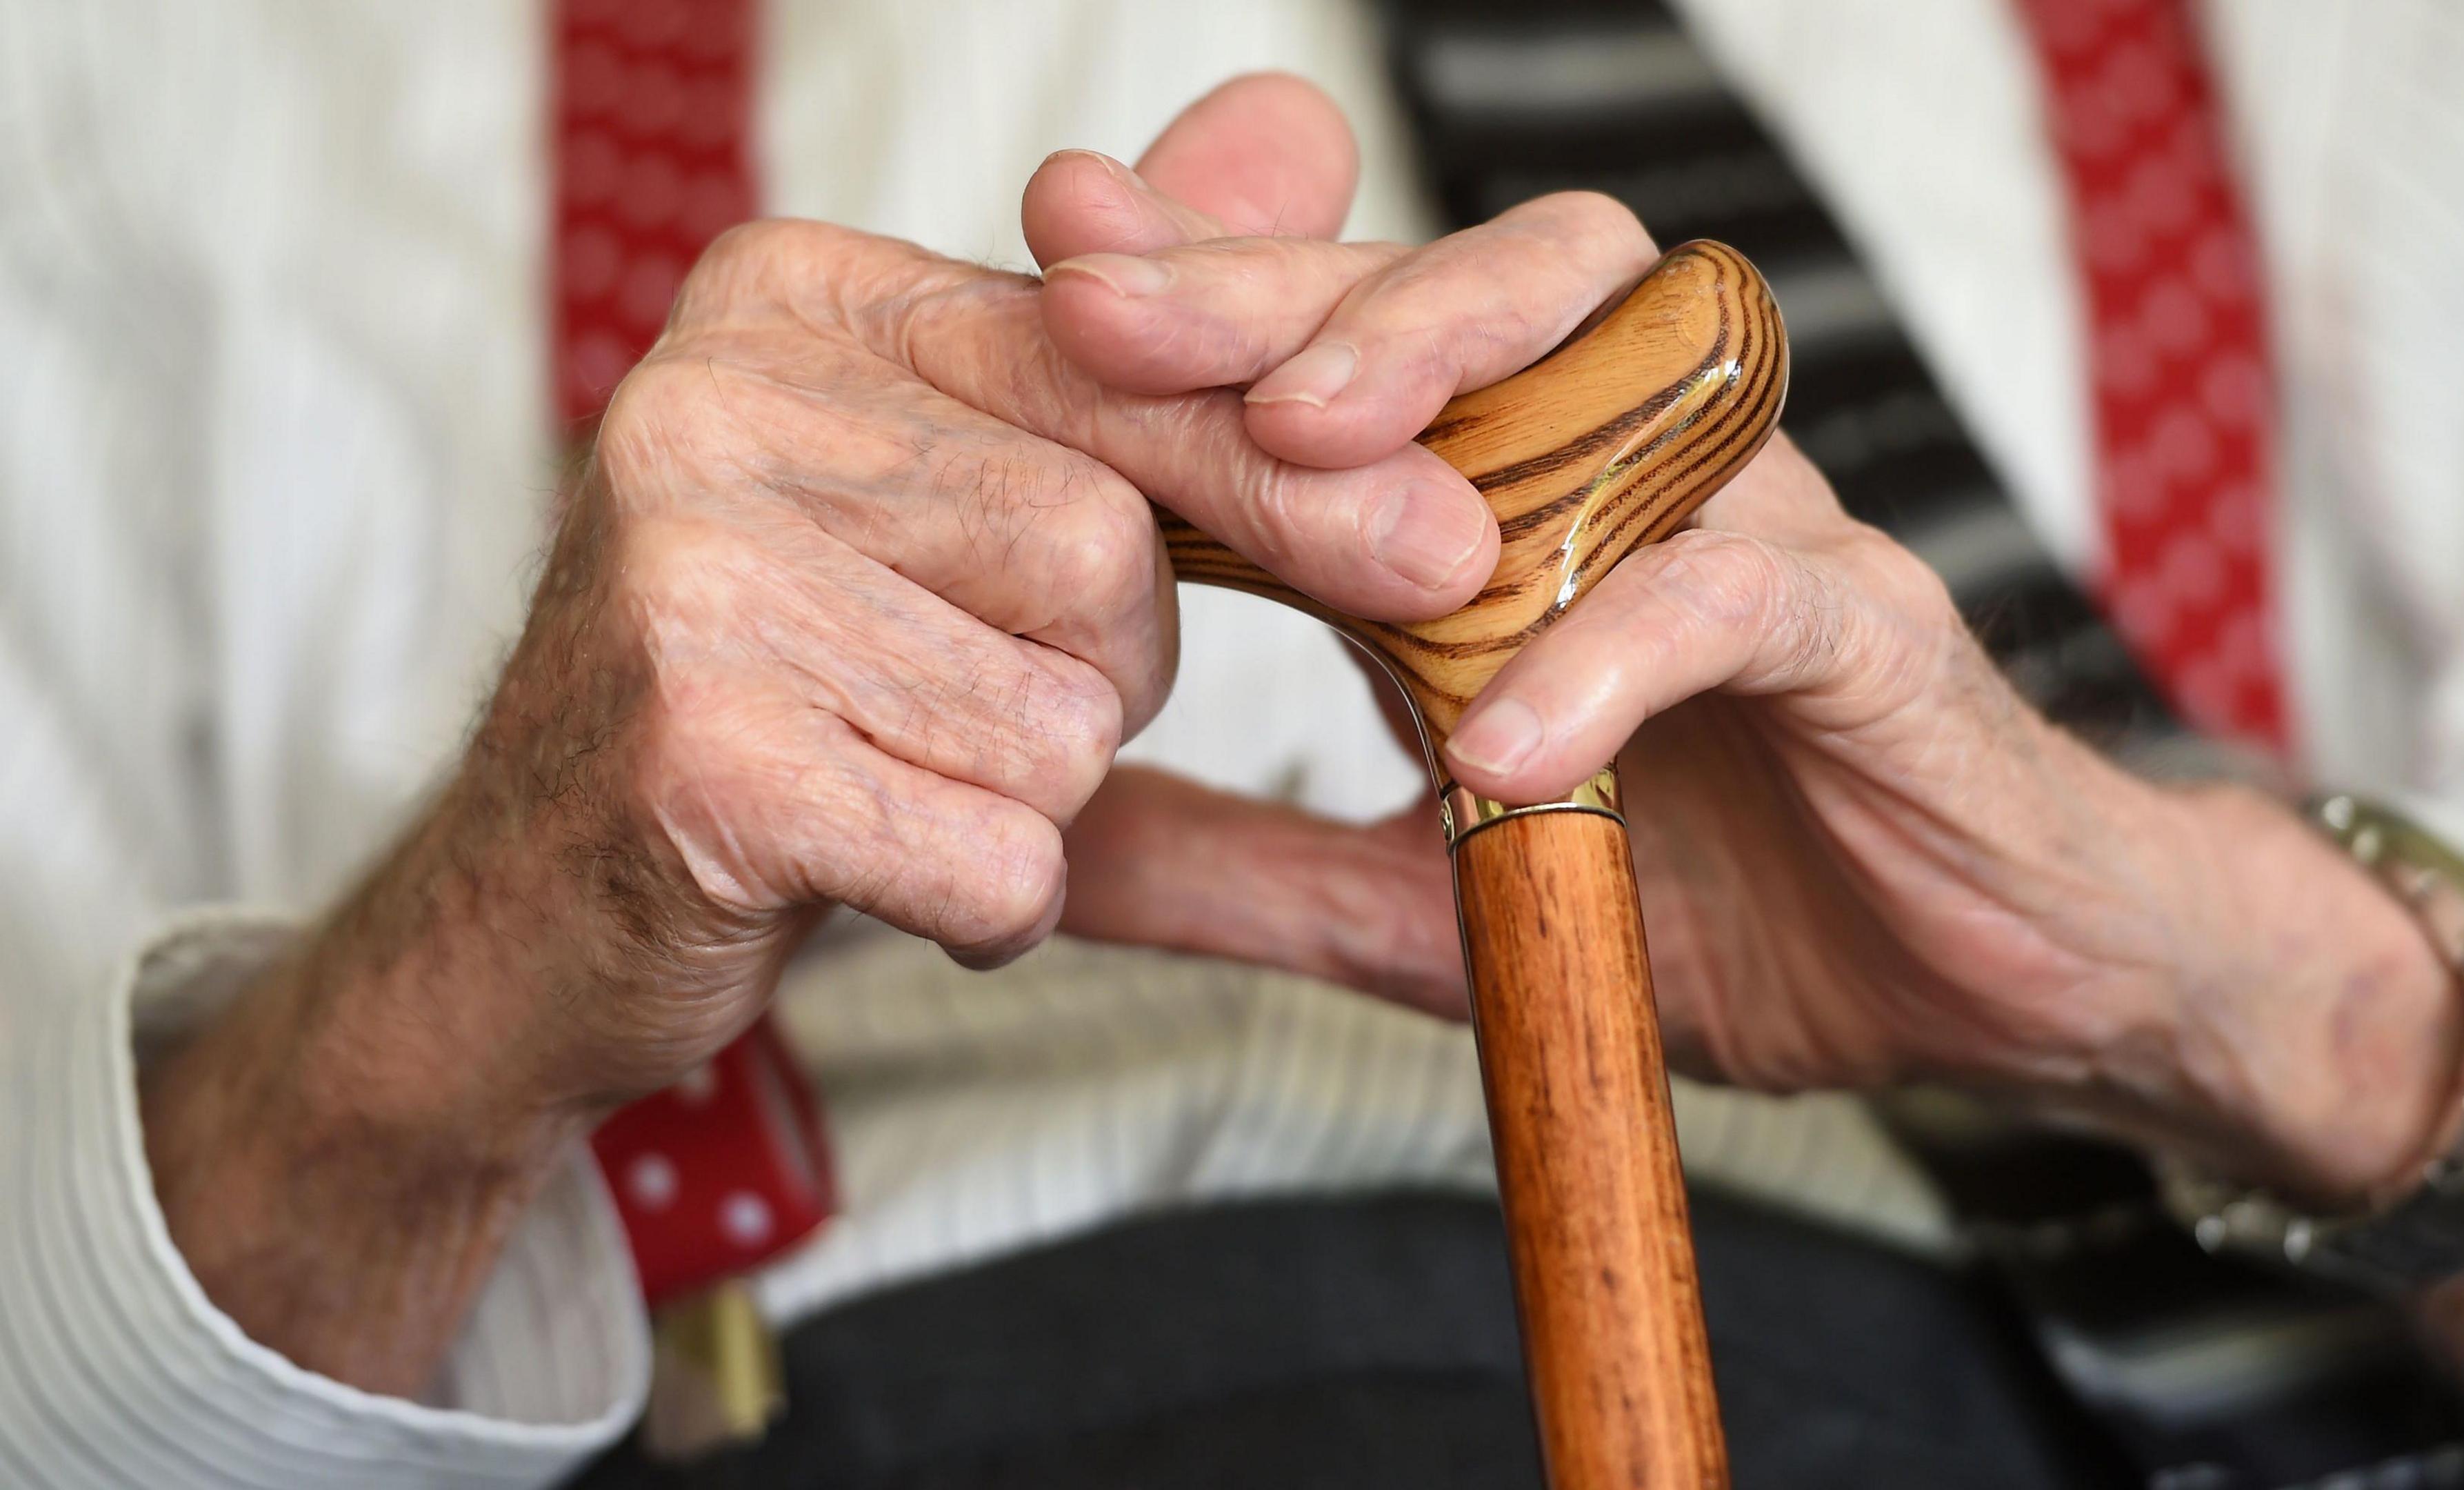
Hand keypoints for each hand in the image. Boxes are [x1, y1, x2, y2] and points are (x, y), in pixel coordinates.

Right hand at [135, 75, 1505, 1392]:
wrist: (531, 913)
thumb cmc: (779, 689)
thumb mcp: (954, 487)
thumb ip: (1131, 332)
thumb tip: (1305, 131)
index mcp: (795, 299)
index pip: (1115, 361)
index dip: (1282, 475)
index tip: (1445, 545)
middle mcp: (716, 396)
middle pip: (1107, 551)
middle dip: (1102, 675)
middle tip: (974, 711)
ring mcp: (685, 570)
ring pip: (1064, 718)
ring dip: (1034, 799)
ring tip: (896, 782)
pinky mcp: (694, 751)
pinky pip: (996, 852)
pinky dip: (986, 903)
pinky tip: (878, 875)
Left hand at [1030, 150, 2463, 1212]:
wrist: (1987, 984)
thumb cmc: (1725, 899)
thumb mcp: (1433, 903)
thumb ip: (1257, 866)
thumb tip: (1052, 855)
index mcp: (1524, 514)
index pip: (1359, 353)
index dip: (1213, 297)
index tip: (1051, 263)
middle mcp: (1641, 477)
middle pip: (1469, 291)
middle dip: (1286, 284)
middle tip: (1112, 303)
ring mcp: (1761, 537)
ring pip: (1626, 358)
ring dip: (1456, 376)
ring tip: (1301, 446)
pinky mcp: (1871, 640)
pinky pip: (1738, 599)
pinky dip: (1614, 652)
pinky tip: (1502, 735)